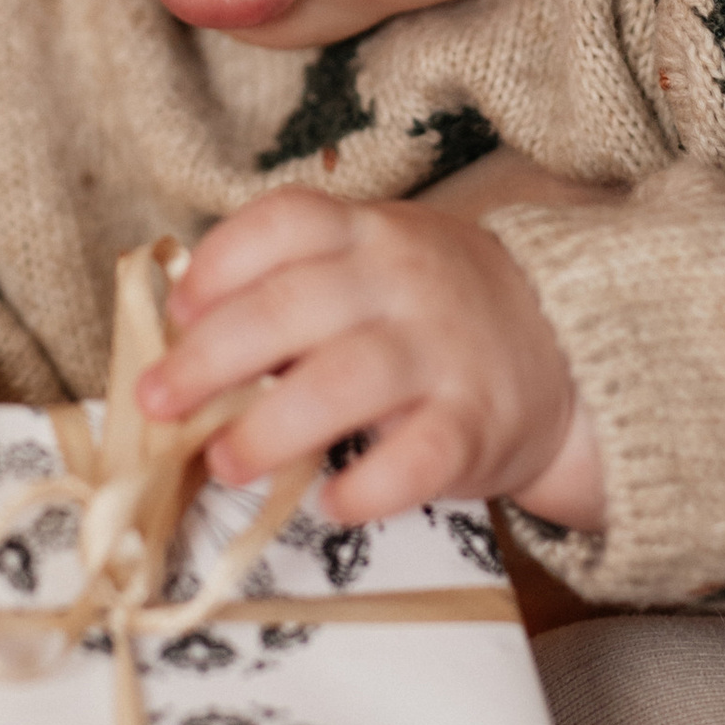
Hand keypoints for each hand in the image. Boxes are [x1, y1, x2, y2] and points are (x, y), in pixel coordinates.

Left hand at [145, 190, 602, 528]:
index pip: (286, 222)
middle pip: (292, 307)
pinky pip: (414, 459)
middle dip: (209, 359)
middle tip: (156, 404)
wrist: (568, 346)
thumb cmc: (433, 308)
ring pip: (345, 382)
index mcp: (367, 233)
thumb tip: (183, 336)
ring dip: (269, 428)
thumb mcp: (373, 265)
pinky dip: (364, 486)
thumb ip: (292, 286)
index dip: (220, 262)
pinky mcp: (475, 425)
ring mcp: (443, 352)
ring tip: (224, 463)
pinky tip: (328, 502)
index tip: (178, 310)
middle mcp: (402, 283)